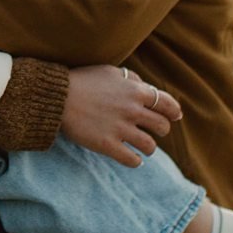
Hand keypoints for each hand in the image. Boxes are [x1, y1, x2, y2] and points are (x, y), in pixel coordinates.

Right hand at [60, 65, 182, 167]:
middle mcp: (132, 110)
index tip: (175, 117)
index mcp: (135, 91)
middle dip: (162, 130)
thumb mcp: (109, 71)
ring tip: (144, 148)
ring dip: (149, 148)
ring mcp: (121, 129)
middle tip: (156, 132)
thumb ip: (130, 78)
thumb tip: (144, 86)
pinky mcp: (107, 145)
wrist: (57, 96)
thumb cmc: (82, 80)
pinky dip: (136, 161)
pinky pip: (132, 160)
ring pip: (150, 146)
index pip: (167, 103)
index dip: (174, 112)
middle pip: (162, 126)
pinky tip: (133, 159)